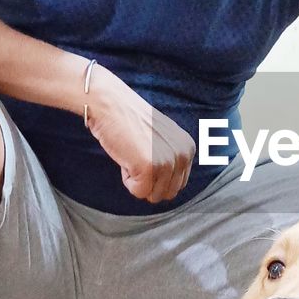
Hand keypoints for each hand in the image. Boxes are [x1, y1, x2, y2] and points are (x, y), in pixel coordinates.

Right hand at [85, 68, 195, 202]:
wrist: (110, 104)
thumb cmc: (130, 121)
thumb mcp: (162, 139)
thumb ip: (172, 159)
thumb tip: (170, 189)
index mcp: (188, 148)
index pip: (177, 185)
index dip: (156, 175)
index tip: (145, 152)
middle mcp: (183, 155)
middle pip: (167, 193)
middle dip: (148, 181)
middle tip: (137, 155)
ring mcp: (167, 161)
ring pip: (152, 195)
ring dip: (137, 179)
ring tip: (132, 154)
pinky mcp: (149, 167)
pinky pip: (138, 192)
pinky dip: (127, 179)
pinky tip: (126, 157)